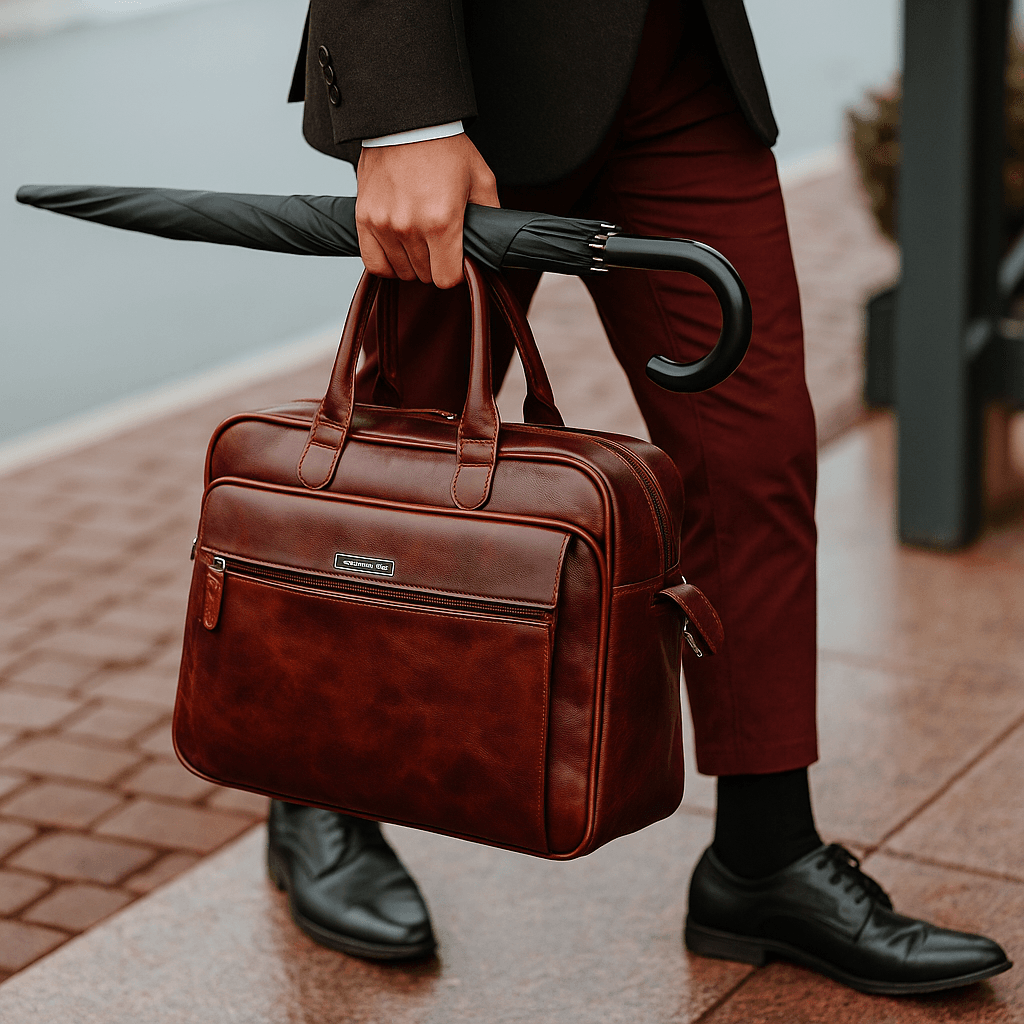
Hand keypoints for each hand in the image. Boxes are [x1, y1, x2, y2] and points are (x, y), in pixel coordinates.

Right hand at [355, 134, 498, 288]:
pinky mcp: (364, 218)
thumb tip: (494, 246)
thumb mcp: (480, 179)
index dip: (455, 272)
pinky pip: (374, 263)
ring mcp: (384, 224)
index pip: (446, 279)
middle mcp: (410, 227)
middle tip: (438, 242)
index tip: (455, 259)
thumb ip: (490, 216)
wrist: (406, 120)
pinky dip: (386, 263)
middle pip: (424, 276)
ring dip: (412, 263)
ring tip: (418, 239)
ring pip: (401, 271)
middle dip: (434, 264)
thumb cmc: (444, 146)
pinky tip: (396, 250)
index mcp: (442, 222)